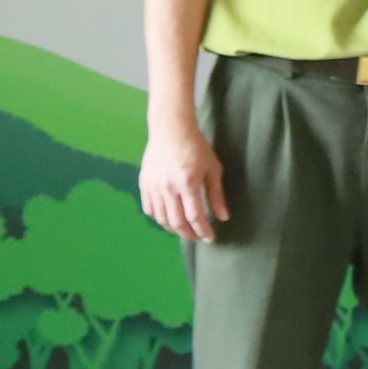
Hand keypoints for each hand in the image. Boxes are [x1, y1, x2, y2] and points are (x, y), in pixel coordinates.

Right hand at [138, 118, 225, 242]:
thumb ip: (216, 194)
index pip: (195, 216)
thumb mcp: (212, 168)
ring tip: (185, 231)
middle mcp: (168, 188)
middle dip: (189, 234)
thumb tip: (223, 217)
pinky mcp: (144, 184)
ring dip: (174, 229)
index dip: (203, 230)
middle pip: (177, 222)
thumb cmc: (196, 147)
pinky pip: (149, 209)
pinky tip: (168, 219)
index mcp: (187, 183)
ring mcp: (153, 186)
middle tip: (198, 238)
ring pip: (161, 218)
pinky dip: (159, 219)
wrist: (170, 130)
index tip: (210, 238)